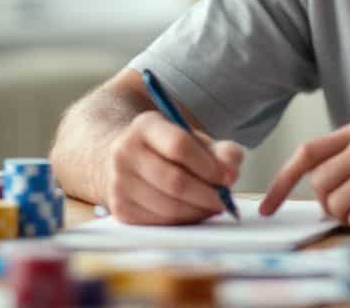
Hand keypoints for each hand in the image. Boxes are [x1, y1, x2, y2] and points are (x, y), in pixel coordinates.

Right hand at [102, 110, 244, 224]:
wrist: (129, 160)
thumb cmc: (169, 150)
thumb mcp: (196, 141)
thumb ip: (222, 151)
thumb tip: (230, 173)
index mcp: (145, 126)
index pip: (179, 145)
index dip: (208, 166)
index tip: (227, 178)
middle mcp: (125, 152)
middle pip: (174, 181)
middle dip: (207, 195)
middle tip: (225, 200)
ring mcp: (119, 182)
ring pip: (168, 206)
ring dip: (198, 211)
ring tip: (212, 206)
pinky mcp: (120, 209)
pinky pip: (160, 222)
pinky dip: (183, 221)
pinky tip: (194, 212)